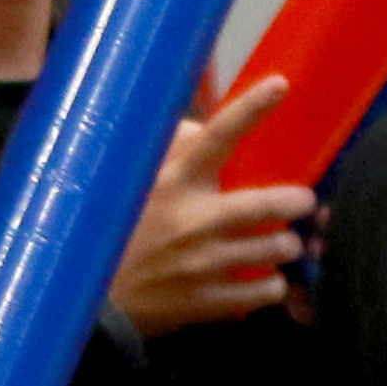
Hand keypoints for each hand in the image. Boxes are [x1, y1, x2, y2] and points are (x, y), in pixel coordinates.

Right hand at [116, 75, 309, 335]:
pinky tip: (260, 277)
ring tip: (278, 242)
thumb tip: (201, 129)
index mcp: (172, 181)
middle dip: (298, 201)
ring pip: (278, 247)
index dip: (251, 107)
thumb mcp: (132, 183)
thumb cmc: (113, 230)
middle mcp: (193, 219)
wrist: (86, 296)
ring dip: (285, 243)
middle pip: (273, 203)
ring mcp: (203, 263)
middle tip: (300, 201)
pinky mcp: (208, 300)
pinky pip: (268, 290)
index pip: (218, 135)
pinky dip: (272, 283)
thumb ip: (169, 153)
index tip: (280, 85)